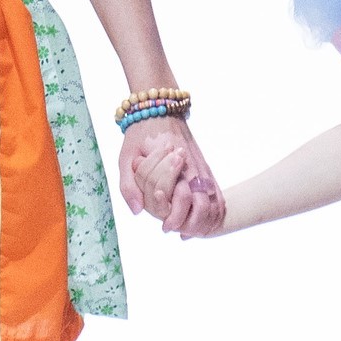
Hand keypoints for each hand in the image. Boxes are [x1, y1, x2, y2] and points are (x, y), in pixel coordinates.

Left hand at [116, 114, 222, 234]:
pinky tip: (201, 221)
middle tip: (177, 231)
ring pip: (212, 200)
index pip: (180, 198)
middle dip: (191, 222)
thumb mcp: (125, 158)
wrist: (159, 109)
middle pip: (201, 203)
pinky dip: (211, 209)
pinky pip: (215, 193)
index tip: (165, 228)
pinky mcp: (205, 169)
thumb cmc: (140, 135)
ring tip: (188, 230)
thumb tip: (137, 211)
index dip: (174, 216)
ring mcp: (201, 168)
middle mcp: (191, 167)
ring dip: (203, 219)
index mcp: (173, 165)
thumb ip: (129, 185)